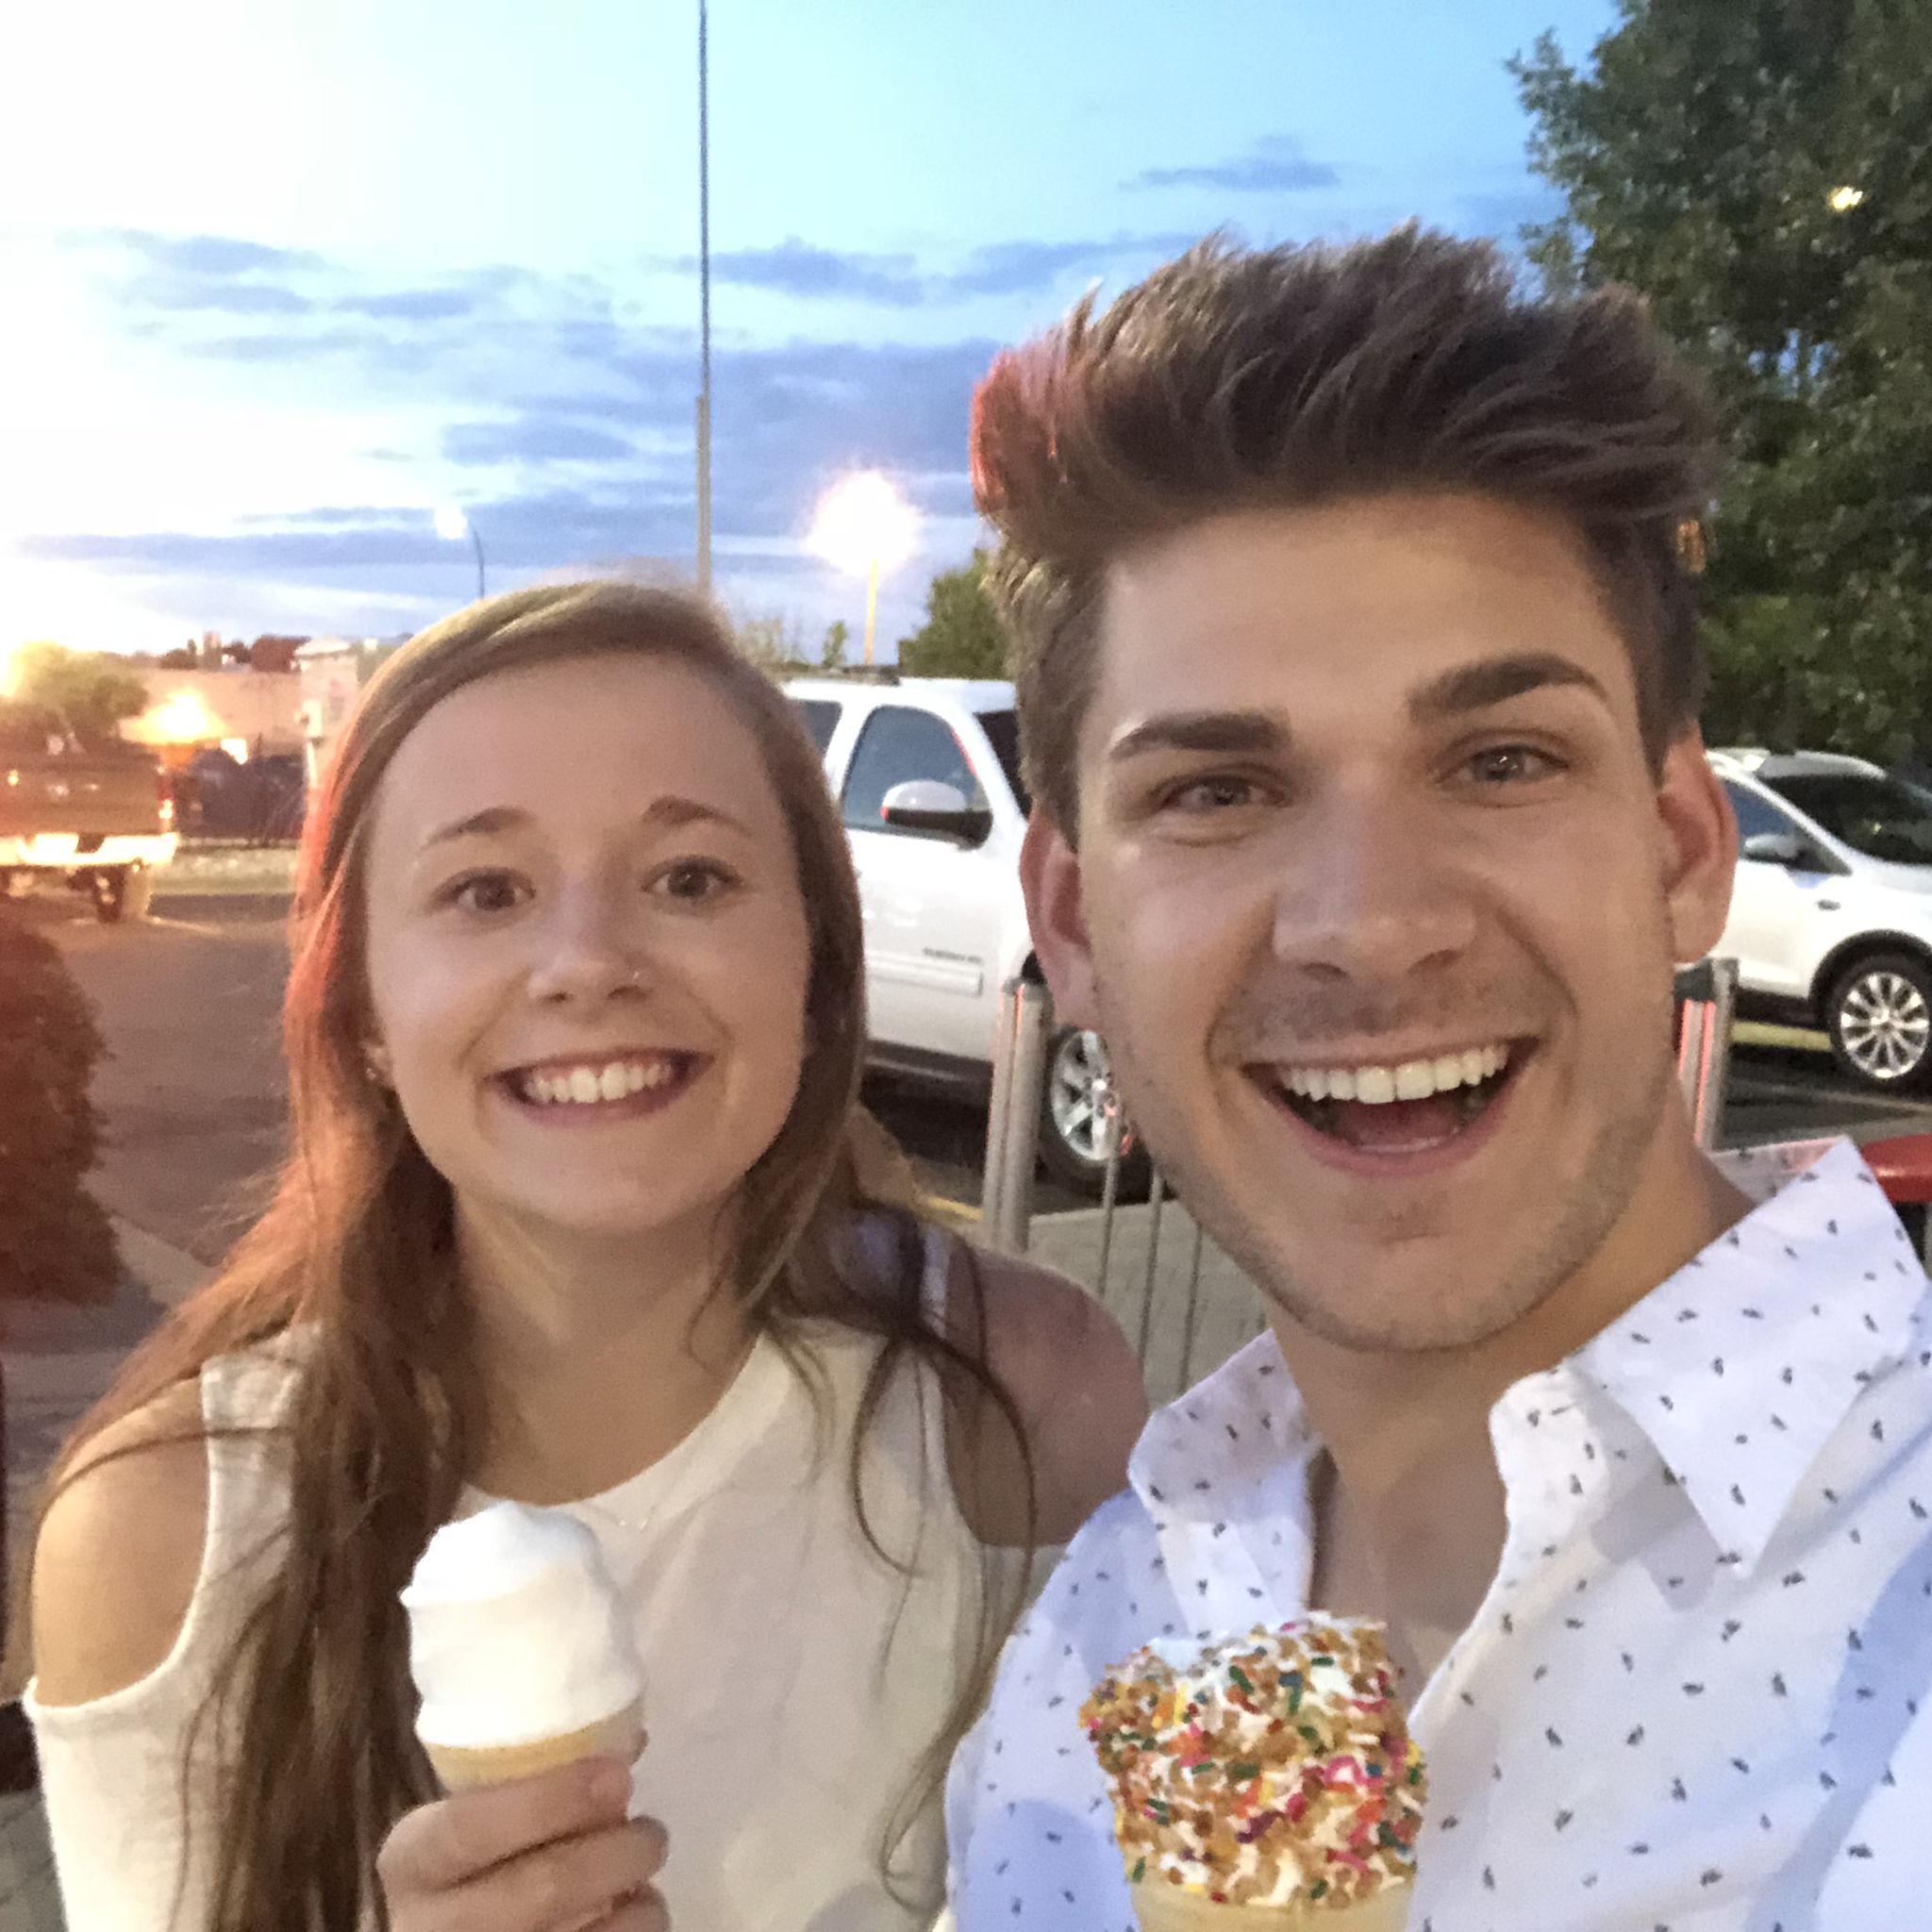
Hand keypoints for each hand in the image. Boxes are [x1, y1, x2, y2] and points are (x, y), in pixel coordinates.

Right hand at [378, 1754, 668, 1930]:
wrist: (448, 1931)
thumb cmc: (461, 1868)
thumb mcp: (465, 1824)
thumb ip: (527, 1783)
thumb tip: (627, 1742)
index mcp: (414, 1860)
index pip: (470, 1827)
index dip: (550, 1799)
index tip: (615, 1774)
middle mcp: (437, 1923)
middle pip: (543, 1887)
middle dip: (615, 1851)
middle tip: (650, 1831)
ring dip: (637, 1900)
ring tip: (644, 1873)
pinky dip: (636, 1927)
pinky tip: (634, 1910)